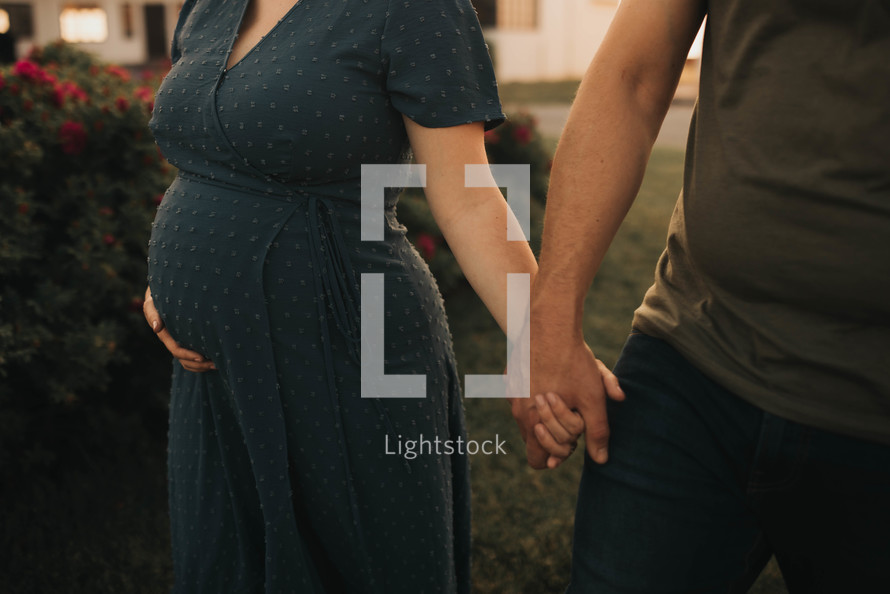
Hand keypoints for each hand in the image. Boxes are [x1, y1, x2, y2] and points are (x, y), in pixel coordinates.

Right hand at [143, 287, 214, 371]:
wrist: (165, 288)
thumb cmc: (159, 292)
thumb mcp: (153, 300)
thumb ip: (153, 312)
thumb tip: (156, 328)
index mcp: (164, 332)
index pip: (176, 349)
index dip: (188, 355)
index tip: (202, 357)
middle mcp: (171, 339)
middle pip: (184, 359)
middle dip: (199, 364)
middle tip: (216, 364)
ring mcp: (179, 340)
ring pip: (188, 361)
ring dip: (202, 366)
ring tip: (218, 364)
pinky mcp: (186, 338)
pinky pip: (192, 356)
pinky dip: (201, 362)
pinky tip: (215, 358)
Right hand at [510, 306, 624, 468]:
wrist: (549, 324)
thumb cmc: (572, 362)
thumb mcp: (592, 399)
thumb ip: (597, 433)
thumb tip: (601, 460)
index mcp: (532, 422)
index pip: (537, 461)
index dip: (558, 455)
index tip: (573, 439)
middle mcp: (517, 411)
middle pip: (534, 438)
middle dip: (555, 432)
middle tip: (573, 411)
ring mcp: (511, 393)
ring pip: (529, 416)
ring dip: (547, 412)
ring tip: (564, 390)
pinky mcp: (510, 377)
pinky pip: (523, 395)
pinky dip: (537, 393)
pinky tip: (552, 374)